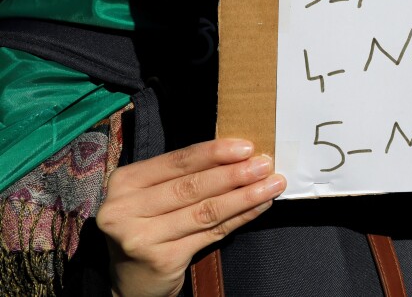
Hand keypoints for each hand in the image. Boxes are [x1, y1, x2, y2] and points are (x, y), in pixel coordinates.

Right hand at [97, 139, 285, 296]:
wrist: (132, 279)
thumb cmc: (150, 224)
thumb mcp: (154, 194)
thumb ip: (184, 176)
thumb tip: (238, 155)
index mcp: (126, 181)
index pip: (177, 161)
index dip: (214, 152)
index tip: (246, 147)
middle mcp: (125, 208)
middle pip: (191, 186)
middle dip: (234, 174)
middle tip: (265, 165)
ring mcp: (141, 237)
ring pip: (204, 211)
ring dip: (244, 196)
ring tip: (271, 185)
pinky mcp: (161, 260)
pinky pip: (211, 234)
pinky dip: (240, 218)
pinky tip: (260, 207)